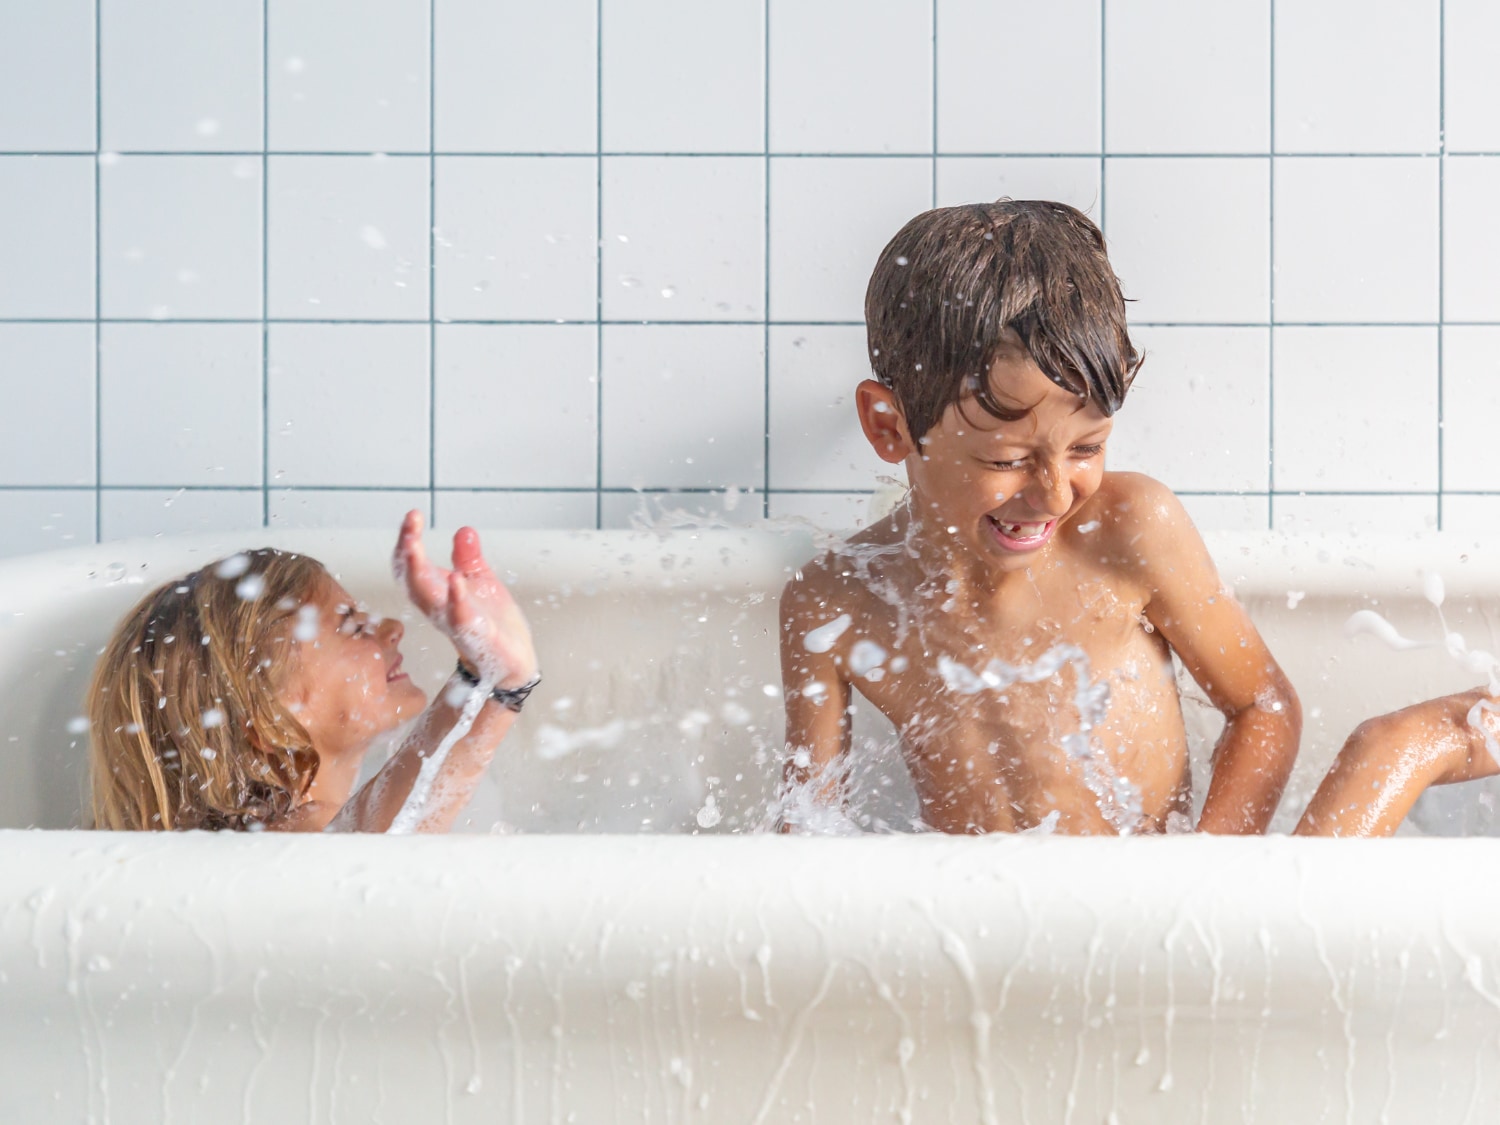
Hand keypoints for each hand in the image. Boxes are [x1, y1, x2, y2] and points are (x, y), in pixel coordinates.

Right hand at [392, 510, 536, 687]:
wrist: (512, 660)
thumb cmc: (491, 622)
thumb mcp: (480, 581)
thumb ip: (469, 558)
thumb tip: (464, 530)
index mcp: (437, 592)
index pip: (412, 565)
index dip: (408, 541)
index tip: (413, 515)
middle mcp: (439, 607)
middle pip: (413, 579)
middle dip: (407, 552)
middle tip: (409, 527)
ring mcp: (455, 621)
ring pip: (428, 598)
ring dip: (419, 573)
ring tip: (414, 546)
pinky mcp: (477, 635)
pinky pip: (461, 618)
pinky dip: (457, 599)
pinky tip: (457, 580)